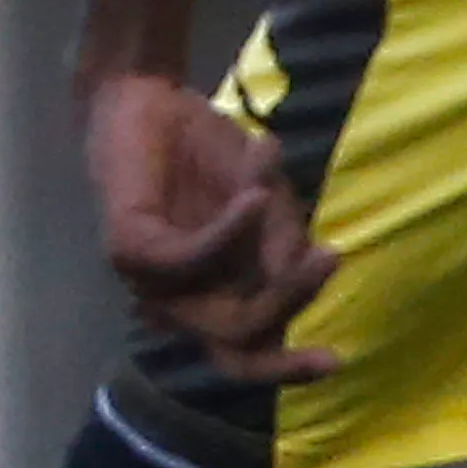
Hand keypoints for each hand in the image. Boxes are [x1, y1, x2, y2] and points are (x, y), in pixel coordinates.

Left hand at [84, 68, 341, 385]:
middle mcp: (178, 299)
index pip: (248, 353)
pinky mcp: (129, 250)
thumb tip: (294, 276)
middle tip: (328, 257)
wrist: (149, 99)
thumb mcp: (266, 200)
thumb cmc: (207, 154)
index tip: (336, 361)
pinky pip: (190, 260)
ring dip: (264, 265)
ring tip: (282, 207)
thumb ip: (281, 242)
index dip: (287, 368)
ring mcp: (148, 281)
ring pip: (222, 310)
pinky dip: (229, 231)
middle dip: (291, 300)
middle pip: (245, 338)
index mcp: (213, 296)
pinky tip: (254, 197)